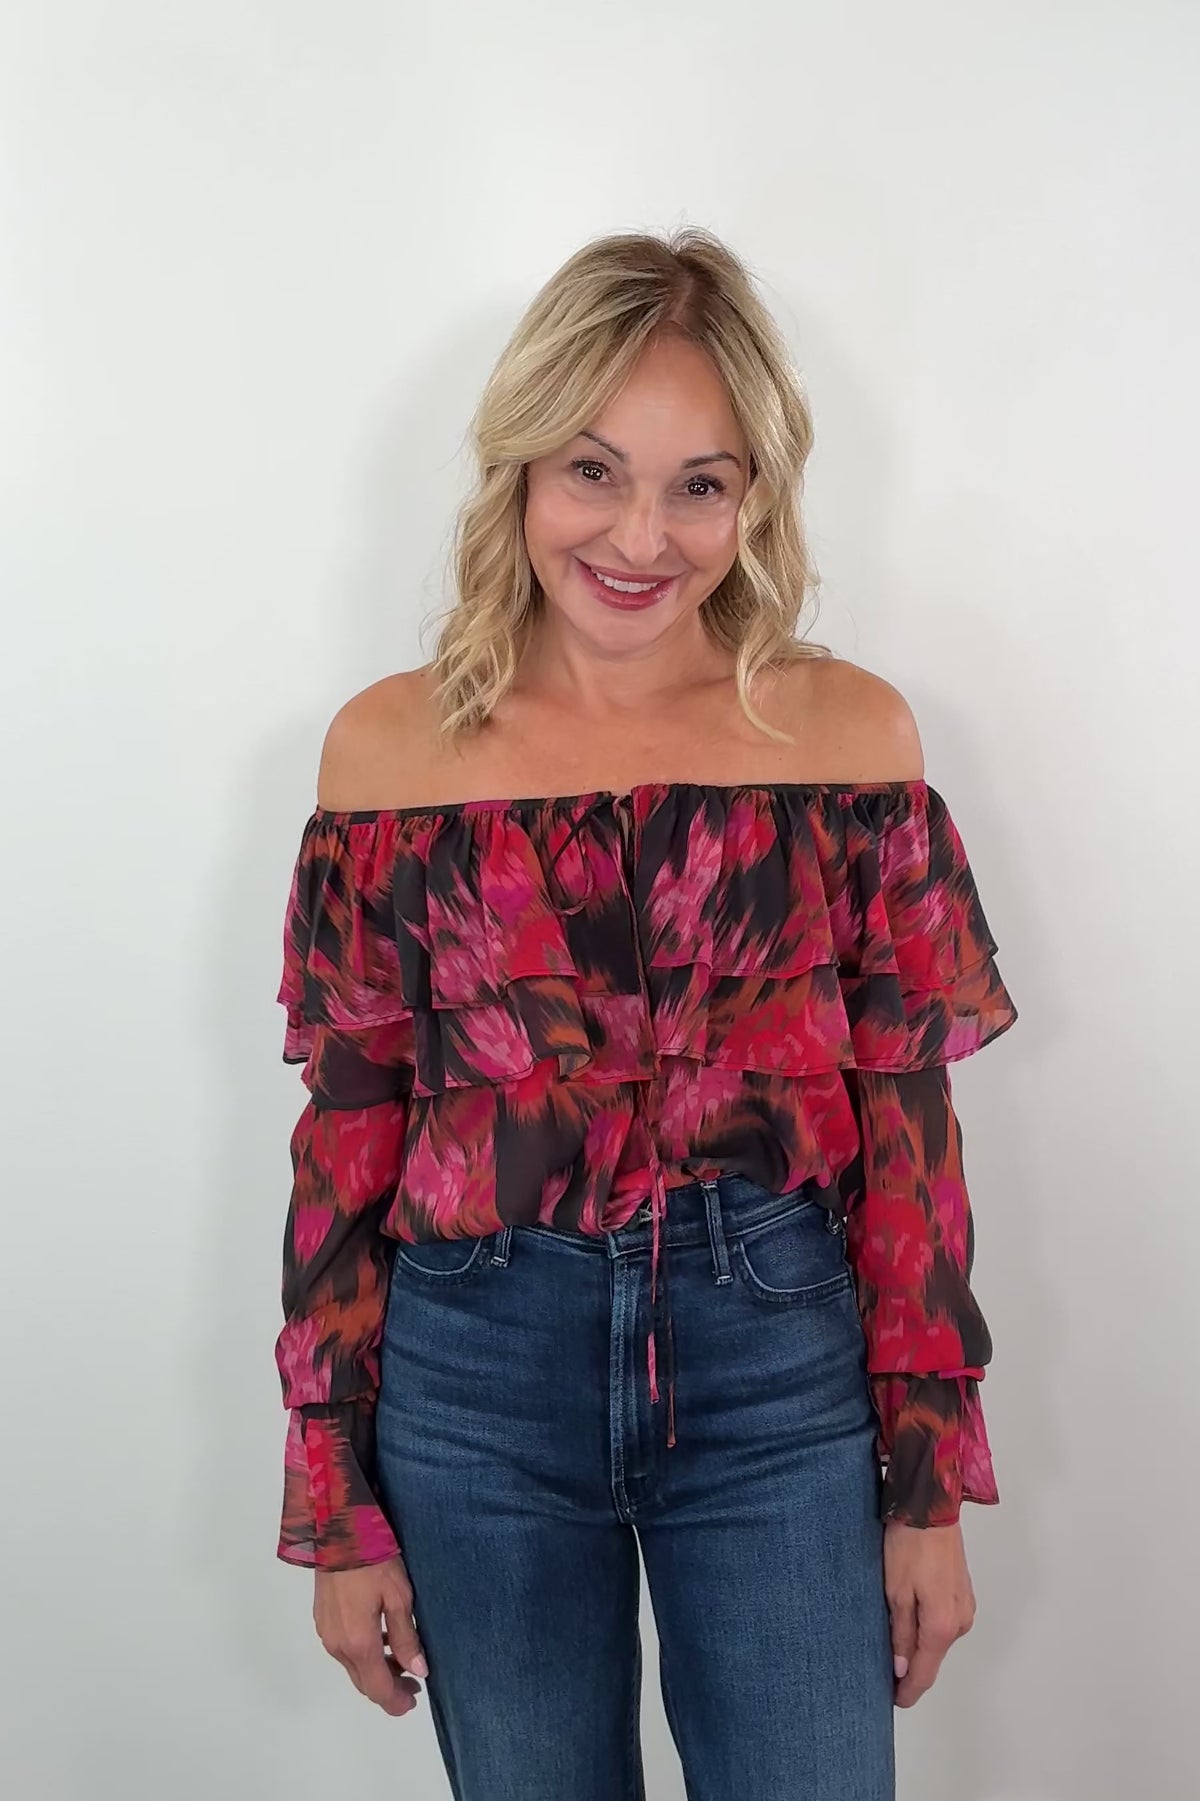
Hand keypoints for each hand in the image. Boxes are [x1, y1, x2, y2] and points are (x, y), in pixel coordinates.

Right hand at [313, 1554, 428, 1715]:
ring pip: (353, 1667)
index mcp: (358, 1643)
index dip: (396, 1701)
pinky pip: (344, 1650)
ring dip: (376, 1670)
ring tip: (401, 1658)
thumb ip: (406, 1637)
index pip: (378, 1688)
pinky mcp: (322, 1621)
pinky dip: (363, 1654)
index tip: (413, 1700)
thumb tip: (418, 1671)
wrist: (337, 1532)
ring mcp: (327, 1634)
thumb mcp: (399, 1597)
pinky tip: (380, 1638)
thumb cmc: (373, 1561)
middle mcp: (338, 1646)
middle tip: (413, 1682)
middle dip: (388, 1688)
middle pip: (363, 1682)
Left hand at [883, 1519, 975, 1707]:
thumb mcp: (895, 1592)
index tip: (893, 1701)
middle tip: (882, 1670)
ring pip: (938, 1639)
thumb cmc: (909, 1543)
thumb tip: (900, 1668)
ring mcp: (965, 1607)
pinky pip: (944, 1622)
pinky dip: (928, 1626)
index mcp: (942, 1626)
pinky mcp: (963, 1594)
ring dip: (918, 1643)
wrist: (931, 1506)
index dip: (907, 1691)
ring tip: (890, 1638)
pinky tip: (908, 1616)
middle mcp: (960, 1622)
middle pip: (931, 1657)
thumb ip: (900, 1633)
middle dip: (909, 1666)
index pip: (924, 1673)